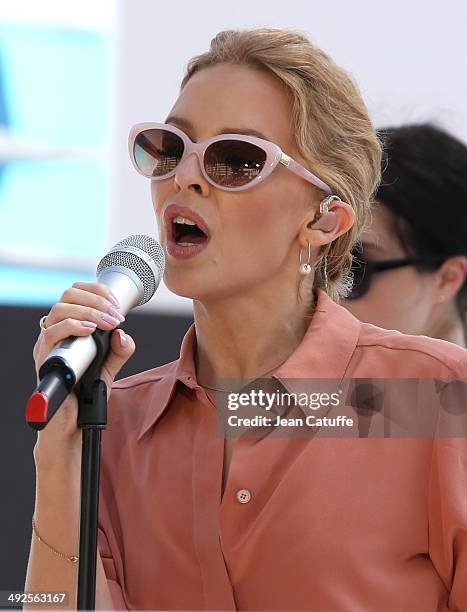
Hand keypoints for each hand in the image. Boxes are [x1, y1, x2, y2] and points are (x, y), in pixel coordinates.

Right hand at [32, 282, 134, 464]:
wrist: (74, 425)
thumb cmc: (87, 395)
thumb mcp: (110, 368)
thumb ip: (120, 351)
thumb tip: (123, 333)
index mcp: (69, 329)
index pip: (76, 294)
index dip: (97, 292)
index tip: (118, 304)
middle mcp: (56, 333)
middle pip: (67, 296)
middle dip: (97, 299)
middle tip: (116, 315)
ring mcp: (48, 346)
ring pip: (59, 310)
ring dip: (89, 311)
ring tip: (108, 323)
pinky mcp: (44, 360)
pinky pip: (50, 334)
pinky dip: (71, 326)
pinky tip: (89, 331)